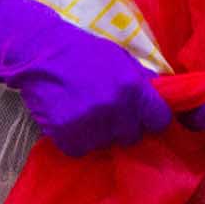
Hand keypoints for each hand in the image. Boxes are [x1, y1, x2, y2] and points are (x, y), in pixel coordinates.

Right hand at [0, 0, 171, 157]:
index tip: (146, 119)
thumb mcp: (122, 59)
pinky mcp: (66, 134)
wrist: (42, 54)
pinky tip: (72, 122)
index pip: (159, 120)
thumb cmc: (85, 53)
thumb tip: (162, 99)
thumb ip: (142, 81)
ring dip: (100, 134)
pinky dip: (77, 141)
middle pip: (133, 136)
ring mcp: (89, 123)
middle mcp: (114, 108)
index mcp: (132, 88)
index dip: (153, 120)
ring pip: (106, 144)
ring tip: (88, 115)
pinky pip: (80, 150)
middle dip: (125, 127)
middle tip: (111, 114)